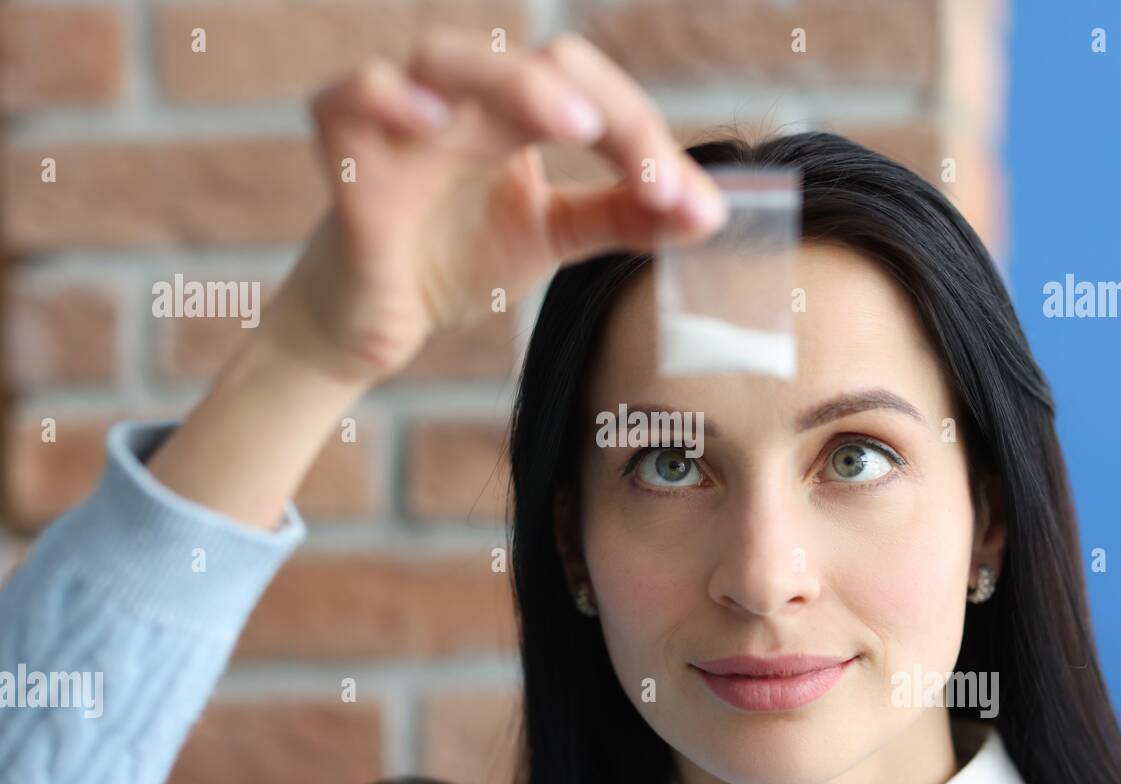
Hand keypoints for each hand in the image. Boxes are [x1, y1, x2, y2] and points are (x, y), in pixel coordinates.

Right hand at [266, 27, 728, 383]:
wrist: (373, 323)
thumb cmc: (455, 261)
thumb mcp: (555, 234)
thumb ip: (626, 216)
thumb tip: (712, 211)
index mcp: (513, 112)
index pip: (587, 88)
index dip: (641, 134)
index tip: (684, 202)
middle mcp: (462, 102)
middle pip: (534, 63)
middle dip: (604, 108)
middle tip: (650, 170)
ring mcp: (401, 123)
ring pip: (448, 60)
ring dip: (516, 85)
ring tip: (574, 124)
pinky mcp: (346, 159)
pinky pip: (349, 98)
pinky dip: (388, 97)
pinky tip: (430, 121)